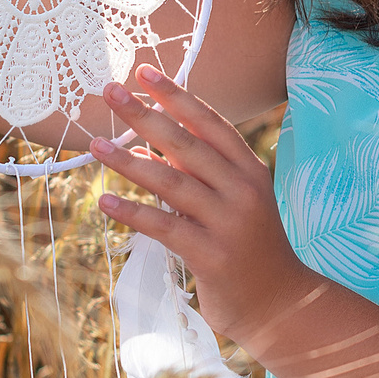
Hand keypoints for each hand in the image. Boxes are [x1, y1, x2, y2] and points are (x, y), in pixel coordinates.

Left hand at [89, 64, 309, 341]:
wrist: (281, 304)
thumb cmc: (250, 248)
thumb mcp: (232, 202)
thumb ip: (196, 174)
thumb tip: (144, 149)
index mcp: (250, 170)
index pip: (210, 123)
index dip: (176, 96)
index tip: (144, 73)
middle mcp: (242, 190)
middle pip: (186, 144)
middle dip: (145, 116)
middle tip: (109, 93)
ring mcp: (228, 223)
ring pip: (171, 183)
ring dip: (130, 162)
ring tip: (97, 144)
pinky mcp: (211, 256)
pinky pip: (164, 227)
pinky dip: (133, 213)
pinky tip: (105, 201)